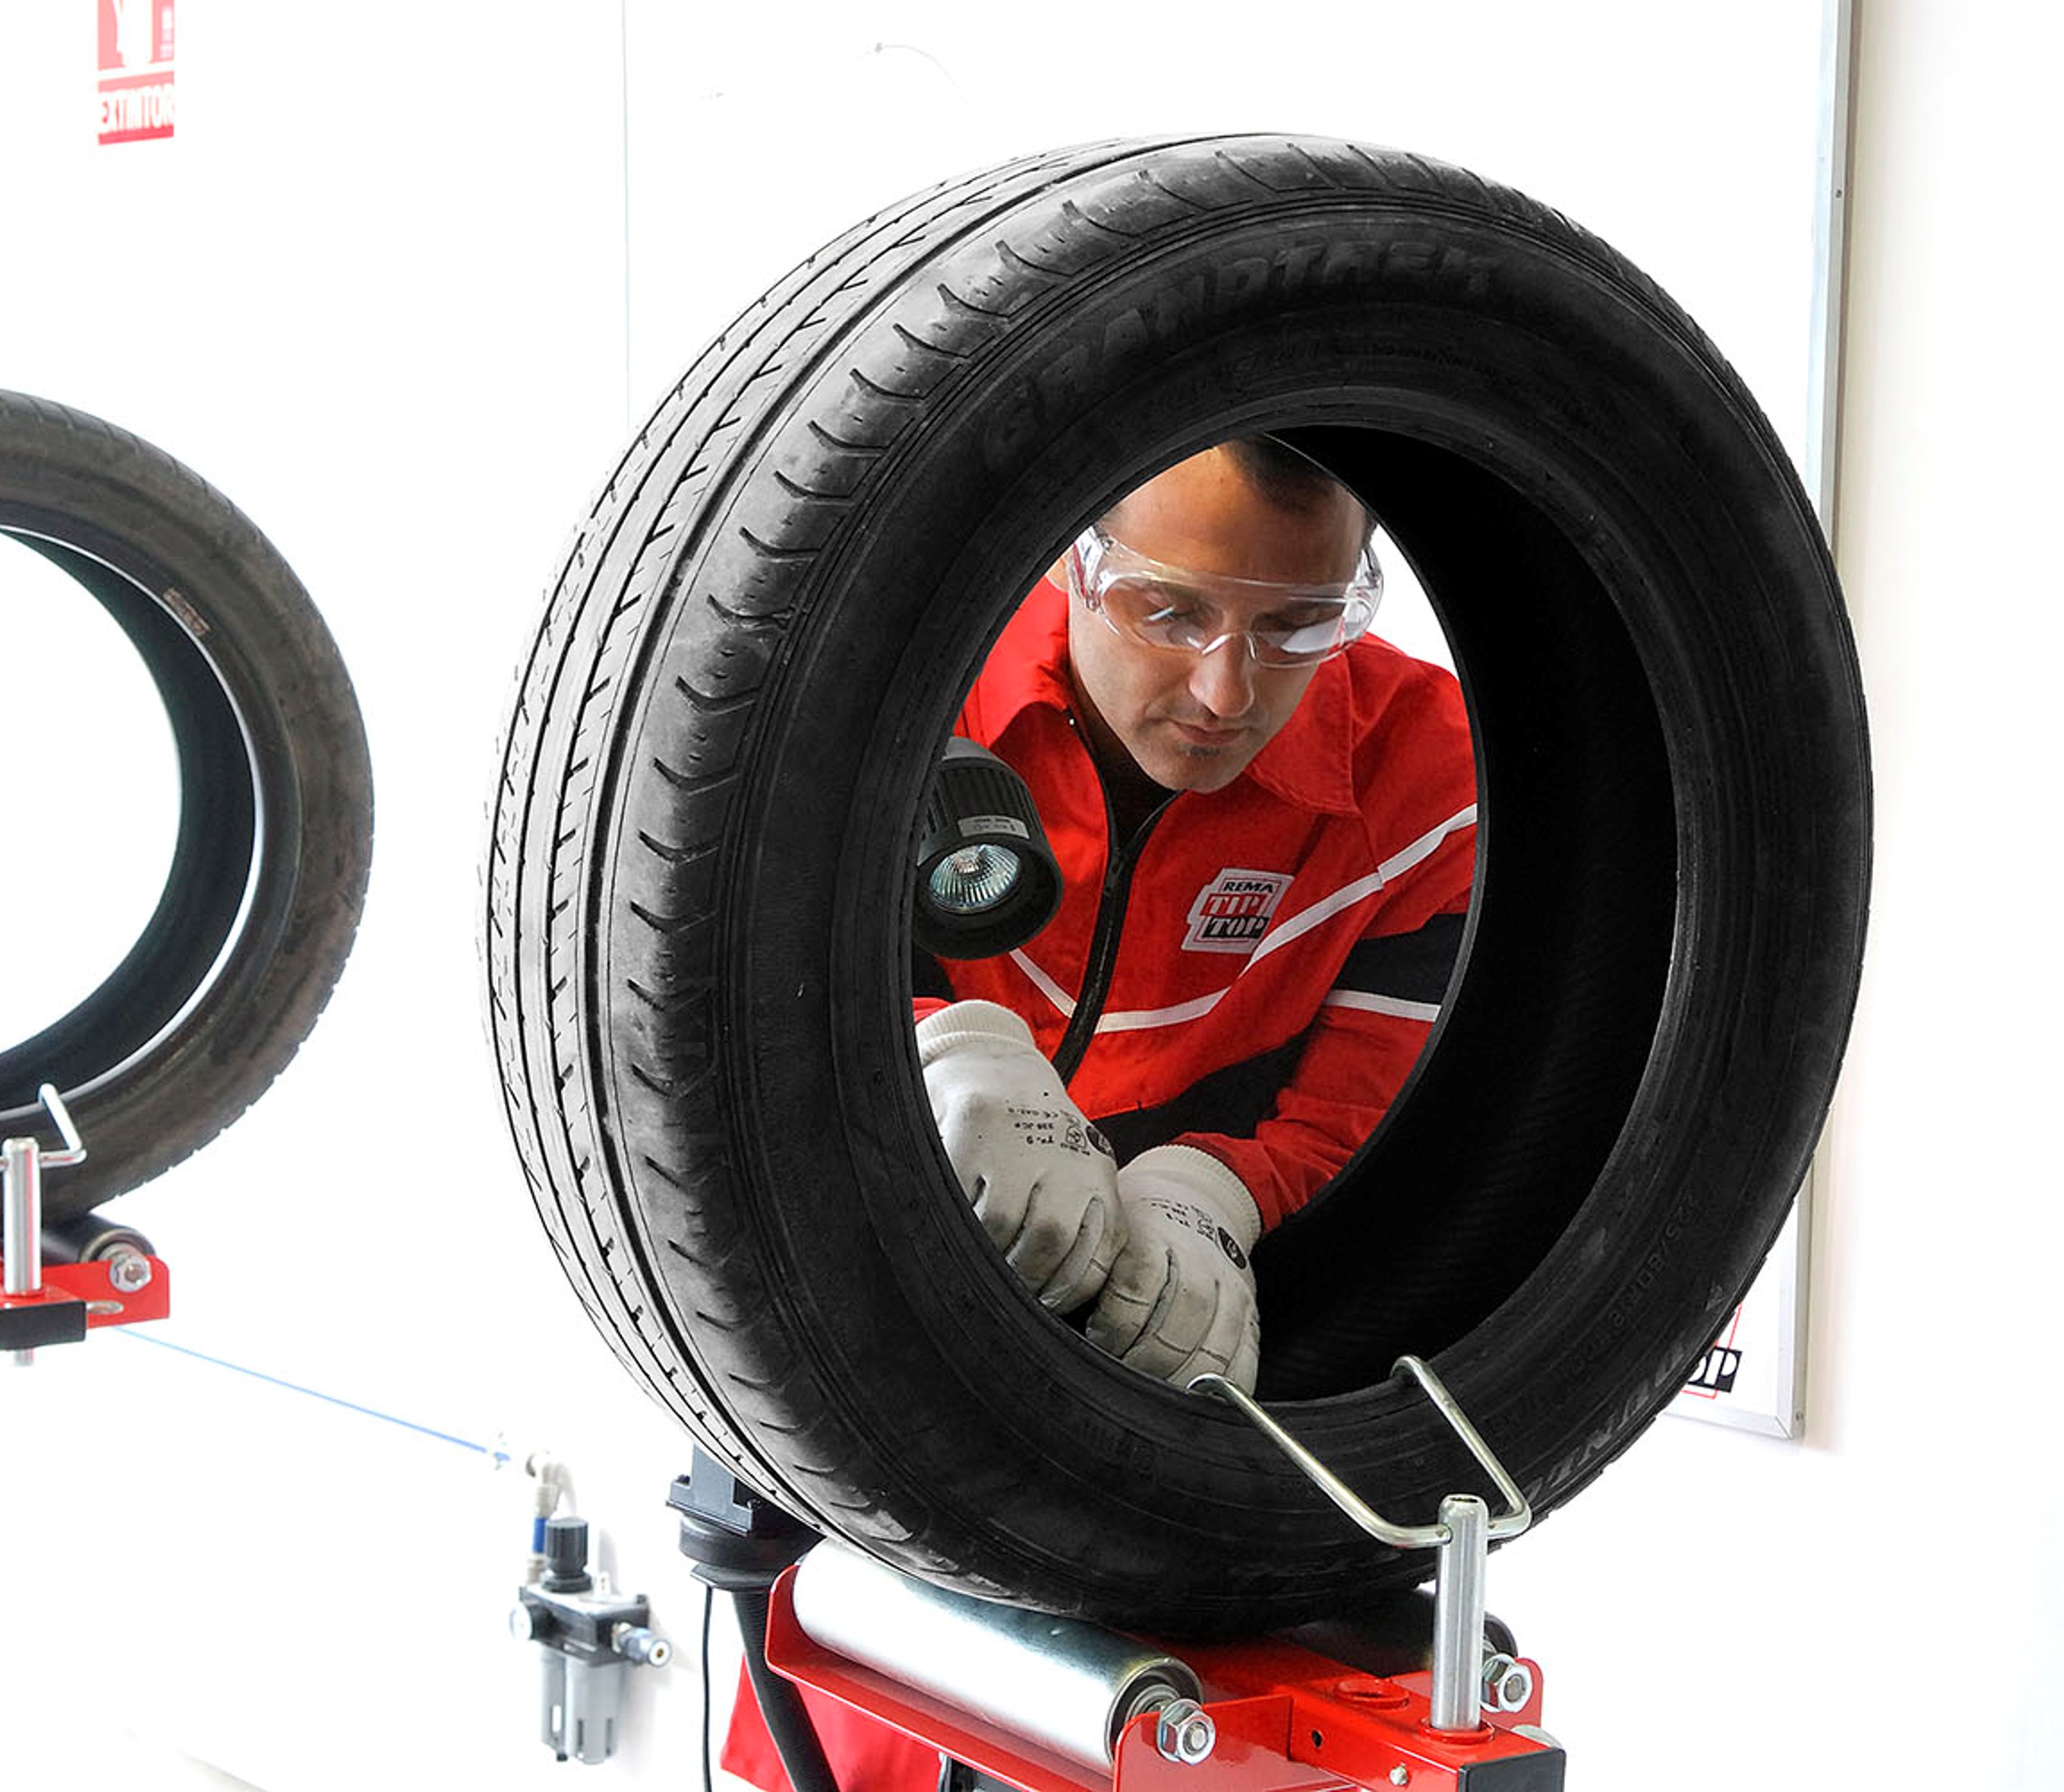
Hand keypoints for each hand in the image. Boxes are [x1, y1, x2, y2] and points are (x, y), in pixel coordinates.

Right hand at [916, 1001, 1124, 1310]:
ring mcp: (1018, 1136)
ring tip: (976, 1265)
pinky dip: (954, 1223)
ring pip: (1000, 1224)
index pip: (1097, 1251)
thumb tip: (1061, 1309)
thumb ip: (1079, 1225)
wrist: (993, 1063)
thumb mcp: (1073, 1172)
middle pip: (1049, 1239)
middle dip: (1023, 1280)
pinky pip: (961, 1196)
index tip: (1044, 1308)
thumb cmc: (1033, 1139)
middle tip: (1004, 1295)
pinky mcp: (974, 1125)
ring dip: (985, 1255)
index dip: (1069, 1293)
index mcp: (1097, 1171)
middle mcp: (1065, 1150)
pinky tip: (952, 1226)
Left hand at [1086, 1146, 1261, 1392]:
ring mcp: (1230, 1287)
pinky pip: (1245, 1359)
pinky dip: (1225, 1387)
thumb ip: (1092, 1264)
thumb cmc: (1141, 1221)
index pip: (1137, 1288)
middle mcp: (1199, 1260)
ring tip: (1153, 1392)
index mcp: (1155, 1235)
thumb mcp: (1111, 1224)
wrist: (1199, 1197)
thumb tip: (1052, 1313)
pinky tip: (1198, 1398)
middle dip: (1144, 1362)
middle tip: (1120, 1375)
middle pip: (1177, 1326)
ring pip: (1213, 1348)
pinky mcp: (1250, 1311)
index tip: (1096, 1340)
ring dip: (1179, 1380)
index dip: (1114, 1326)